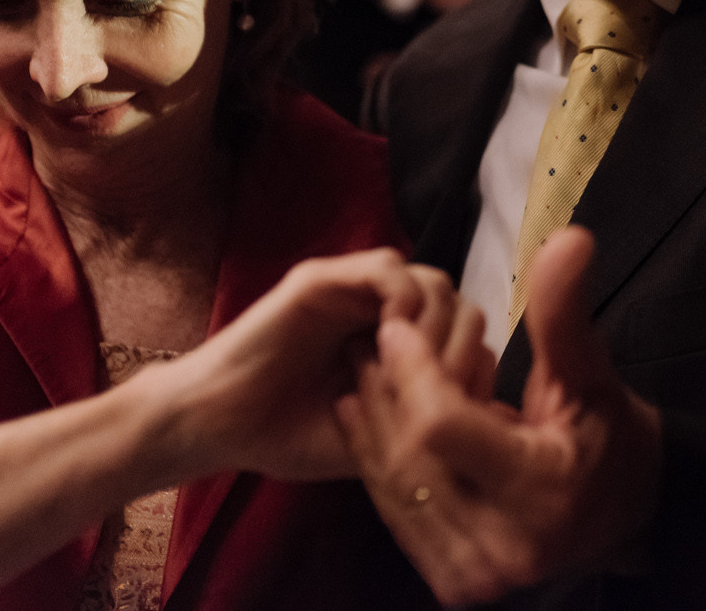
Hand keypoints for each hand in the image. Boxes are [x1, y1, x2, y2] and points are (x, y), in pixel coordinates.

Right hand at [130, 249, 492, 483]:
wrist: (215, 426)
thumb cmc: (288, 436)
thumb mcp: (373, 437)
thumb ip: (422, 416)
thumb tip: (490, 423)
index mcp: (393, 342)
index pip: (462, 332)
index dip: (471, 367)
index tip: (461, 411)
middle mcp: (378, 308)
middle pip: (457, 302)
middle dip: (460, 348)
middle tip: (443, 392)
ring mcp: (351, 289)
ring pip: (431, 281)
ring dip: (437, 326)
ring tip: (417, 371)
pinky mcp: (322, 279)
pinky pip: (386, 268)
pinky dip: (403, 300)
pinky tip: (391, 342)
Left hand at [338, 227, 662, 606]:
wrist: (624, 518)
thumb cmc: (610, 438)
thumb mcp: (592, 374)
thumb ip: (565, 313)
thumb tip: (568, 238)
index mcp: (542, 493)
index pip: (444, 427)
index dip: (414, 372)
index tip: (400, 327)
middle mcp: (504, 546)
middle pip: (411, 456)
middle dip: (385, 392)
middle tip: (369, 340)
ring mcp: (474, 575)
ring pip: (395, 487)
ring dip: (372, 425)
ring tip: (360, 369)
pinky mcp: (453, 584)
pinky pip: (397, 514)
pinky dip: (377, 462)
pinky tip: (363, 416)